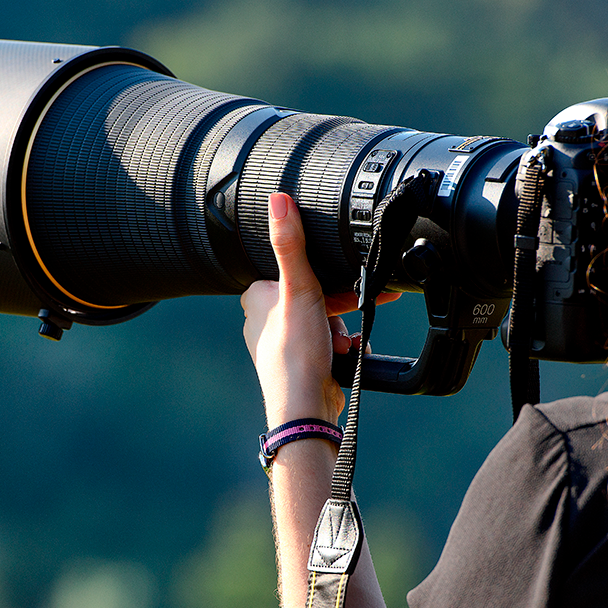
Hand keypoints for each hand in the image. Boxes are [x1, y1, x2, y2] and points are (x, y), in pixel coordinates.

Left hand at [241, 193, 398, 425]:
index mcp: (255, 297)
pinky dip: (342, 346)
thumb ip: (291, 245)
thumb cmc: (295, 354)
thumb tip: (279, 199)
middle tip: (351, 314)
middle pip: (315, 295)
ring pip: (326, 318)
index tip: (346, 281)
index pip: (295, 270)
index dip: (325, 275)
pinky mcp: (299, 361)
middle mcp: (264, 318)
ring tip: (343, 344)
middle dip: (339, 306)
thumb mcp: (298, 289)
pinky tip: (346, 355)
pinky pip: (328, 341)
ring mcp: (282, 342)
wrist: (305, 409)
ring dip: (343, 328)